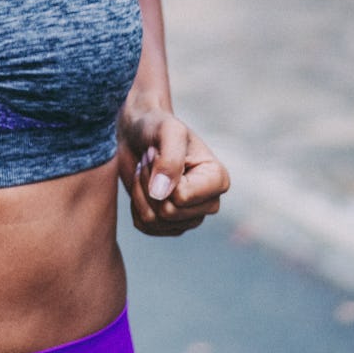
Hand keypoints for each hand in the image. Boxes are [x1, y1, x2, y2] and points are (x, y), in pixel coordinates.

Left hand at [117, 107, 229, 236]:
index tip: (159, 150)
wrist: (137, 132)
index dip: (162, 174)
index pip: (182, 197)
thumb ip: (170, 160)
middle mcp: (208, 203)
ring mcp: (190, 217)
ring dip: (140, 190)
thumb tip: (161, 195)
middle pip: (168, 212)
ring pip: (154, 221)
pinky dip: (135, 202)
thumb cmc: (157, 126)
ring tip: (145, 168)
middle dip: (149, 182)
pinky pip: (144, 226)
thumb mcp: (168, 130)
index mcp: (218, 180)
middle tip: (149, 157)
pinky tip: (142, 183)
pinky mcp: (170, 225)